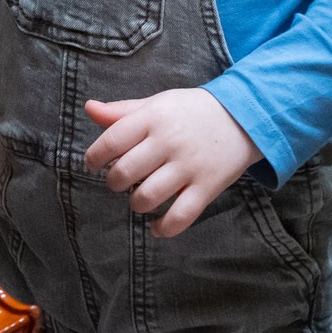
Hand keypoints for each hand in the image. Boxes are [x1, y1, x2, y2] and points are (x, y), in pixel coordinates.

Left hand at [81, 89, 261, 236]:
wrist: (242, 116)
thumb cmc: (190, 111)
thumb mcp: (157, 103)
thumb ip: (122, 111)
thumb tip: (89, 108)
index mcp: (153, 117)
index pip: (112, 140)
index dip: (95, 157)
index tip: (93, 164)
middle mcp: (169, 141)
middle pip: (125, 173)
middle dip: (114, 183)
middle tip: (119, 181)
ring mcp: (189, 166)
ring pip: (148, 197)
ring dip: (136, 204)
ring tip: (139, 197)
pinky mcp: (207, 187)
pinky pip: (180, 217)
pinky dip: (163, 229)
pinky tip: (156, 226)